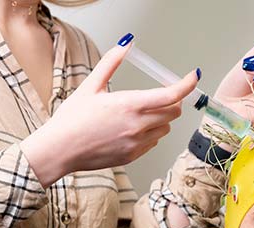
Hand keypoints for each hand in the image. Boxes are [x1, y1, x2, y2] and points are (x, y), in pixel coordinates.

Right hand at [22, 41, 199, 186]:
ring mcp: (137, 143)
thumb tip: (125, 45)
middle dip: (172, 101)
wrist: (60, 150)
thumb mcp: (90, 86)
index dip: (187, 84)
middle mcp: (138, 125)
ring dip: (161, 118)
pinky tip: (131, 129)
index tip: (193, 77)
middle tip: (161, 96)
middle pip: (174, 112)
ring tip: (140, 114)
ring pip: (166, 128)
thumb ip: (110, 63)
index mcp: (130, 105)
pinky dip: (150, 133)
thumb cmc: (71, 119)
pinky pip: (154, 142)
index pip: (171, 95)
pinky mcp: (134, 155)